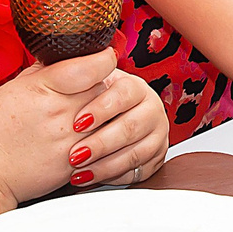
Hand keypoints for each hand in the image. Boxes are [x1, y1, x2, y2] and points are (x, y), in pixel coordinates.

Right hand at [0, 49, 126, 203]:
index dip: (102, 58)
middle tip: (87, 87)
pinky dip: (95, 137)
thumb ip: (40, 74)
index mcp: (42, 88)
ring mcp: (69, 140)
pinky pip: (99, 145)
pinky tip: (80, 136)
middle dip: (99, 84)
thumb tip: (57, 61)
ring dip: (100, 112)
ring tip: (82, 113)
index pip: (92, 66)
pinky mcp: (73, 164)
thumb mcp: (9, 89)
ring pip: (106, 117)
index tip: (102, 57)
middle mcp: (60, 113)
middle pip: (103, 88)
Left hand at [67, 70, 166, 188]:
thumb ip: (79, 68)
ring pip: (136, 153)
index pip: (125, 93)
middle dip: (100, 144)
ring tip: (80, 171)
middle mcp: (151, 109)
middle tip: (75, 155)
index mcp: (134, 87)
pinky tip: (92, 177)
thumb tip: (86, 55)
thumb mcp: (79, 80)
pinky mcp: (155, 158)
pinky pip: (138, 172)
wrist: (99, 121)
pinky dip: (113, 177)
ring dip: (105, 165)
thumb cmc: (85, 100)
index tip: (77, 122)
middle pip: (132, 127)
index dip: (101, 108)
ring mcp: (156, 135)